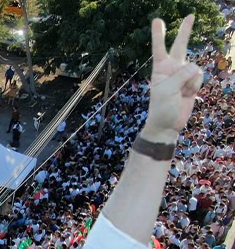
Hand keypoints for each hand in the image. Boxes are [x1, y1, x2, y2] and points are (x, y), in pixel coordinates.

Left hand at [142, 15, 204, 142]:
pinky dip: (195, 86)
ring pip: (194, 68)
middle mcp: (171, 69)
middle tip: (190, 15)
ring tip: (181, 93)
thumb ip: (181, 76)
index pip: (159, 48)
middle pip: (180, 46)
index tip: (157, 20)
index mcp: (160, 69)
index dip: (158, 35)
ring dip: (190, 81)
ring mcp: (183, 75)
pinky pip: (199, 77)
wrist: (168, 124)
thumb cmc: (161, 108)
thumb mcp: (167, 90)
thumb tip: (195, 68)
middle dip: (185, 31)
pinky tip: (188, 94)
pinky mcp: (192, 82)